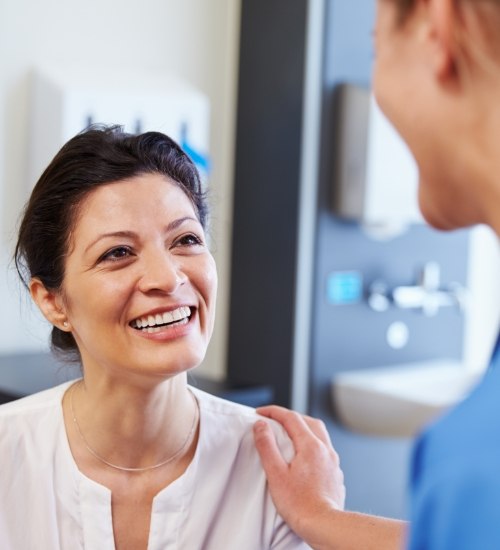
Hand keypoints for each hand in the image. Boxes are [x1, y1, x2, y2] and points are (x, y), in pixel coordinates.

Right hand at [253, 405, 345, 543]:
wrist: (324, 525)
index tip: (261, 412)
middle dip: (291, 416)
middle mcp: (325, 449)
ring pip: (320, 434)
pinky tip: (305, 455)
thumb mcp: (276, 473)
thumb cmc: (300, 504)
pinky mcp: (335, 474)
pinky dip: (313, 443)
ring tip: (290, 433)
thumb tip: (261, 425)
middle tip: (275, 419)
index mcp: (310, 445)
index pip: (291, 418)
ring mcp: (333, 461)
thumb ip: (267, 446)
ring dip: (304, 428)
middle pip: (309, 421)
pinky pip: (325, 449)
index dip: (274, 412)